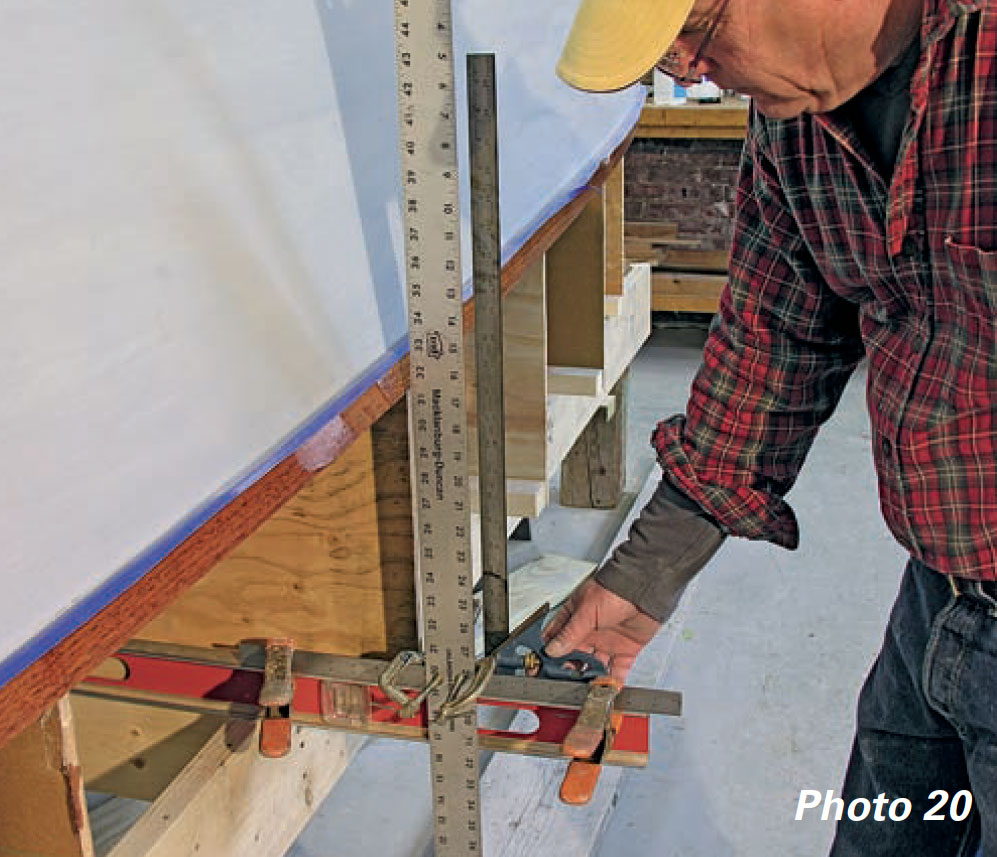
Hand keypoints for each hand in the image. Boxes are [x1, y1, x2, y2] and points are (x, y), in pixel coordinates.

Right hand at [541, 579, 661, 681]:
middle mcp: (590, 633)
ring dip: (590, 679)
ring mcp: (607, 643)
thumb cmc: (614, 590)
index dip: (548, 653)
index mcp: (575, 619)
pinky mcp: (626, 650)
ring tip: (584, 691)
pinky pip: (618, 670)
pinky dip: (614, 682)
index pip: (557, 639)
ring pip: (595, 667)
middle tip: (563, 684)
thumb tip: (552, 649)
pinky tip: (607, 690)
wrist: (645, 590)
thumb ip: (570, 633)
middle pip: (574, 657)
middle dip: (569, 671)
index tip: (541, 668)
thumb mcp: (586, 611)